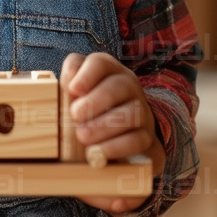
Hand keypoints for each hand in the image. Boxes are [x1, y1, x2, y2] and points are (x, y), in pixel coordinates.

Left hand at [60, 51, 165, 213]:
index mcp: (108, 71)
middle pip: (118, 86)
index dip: (86, 74)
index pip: (100, 63)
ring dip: (102, 126)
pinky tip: (97, 153)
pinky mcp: (146, 137)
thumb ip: (70, 81)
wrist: (117, 137)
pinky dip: (114, 147)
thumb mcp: (76, 93)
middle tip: (75, 116)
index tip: (73, 89)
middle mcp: (128, 86)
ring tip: (83, 136)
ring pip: (130, 113)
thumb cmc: (89, 110)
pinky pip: (136, 140)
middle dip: (94, 102)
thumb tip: (69, 81)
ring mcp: (141, 111)